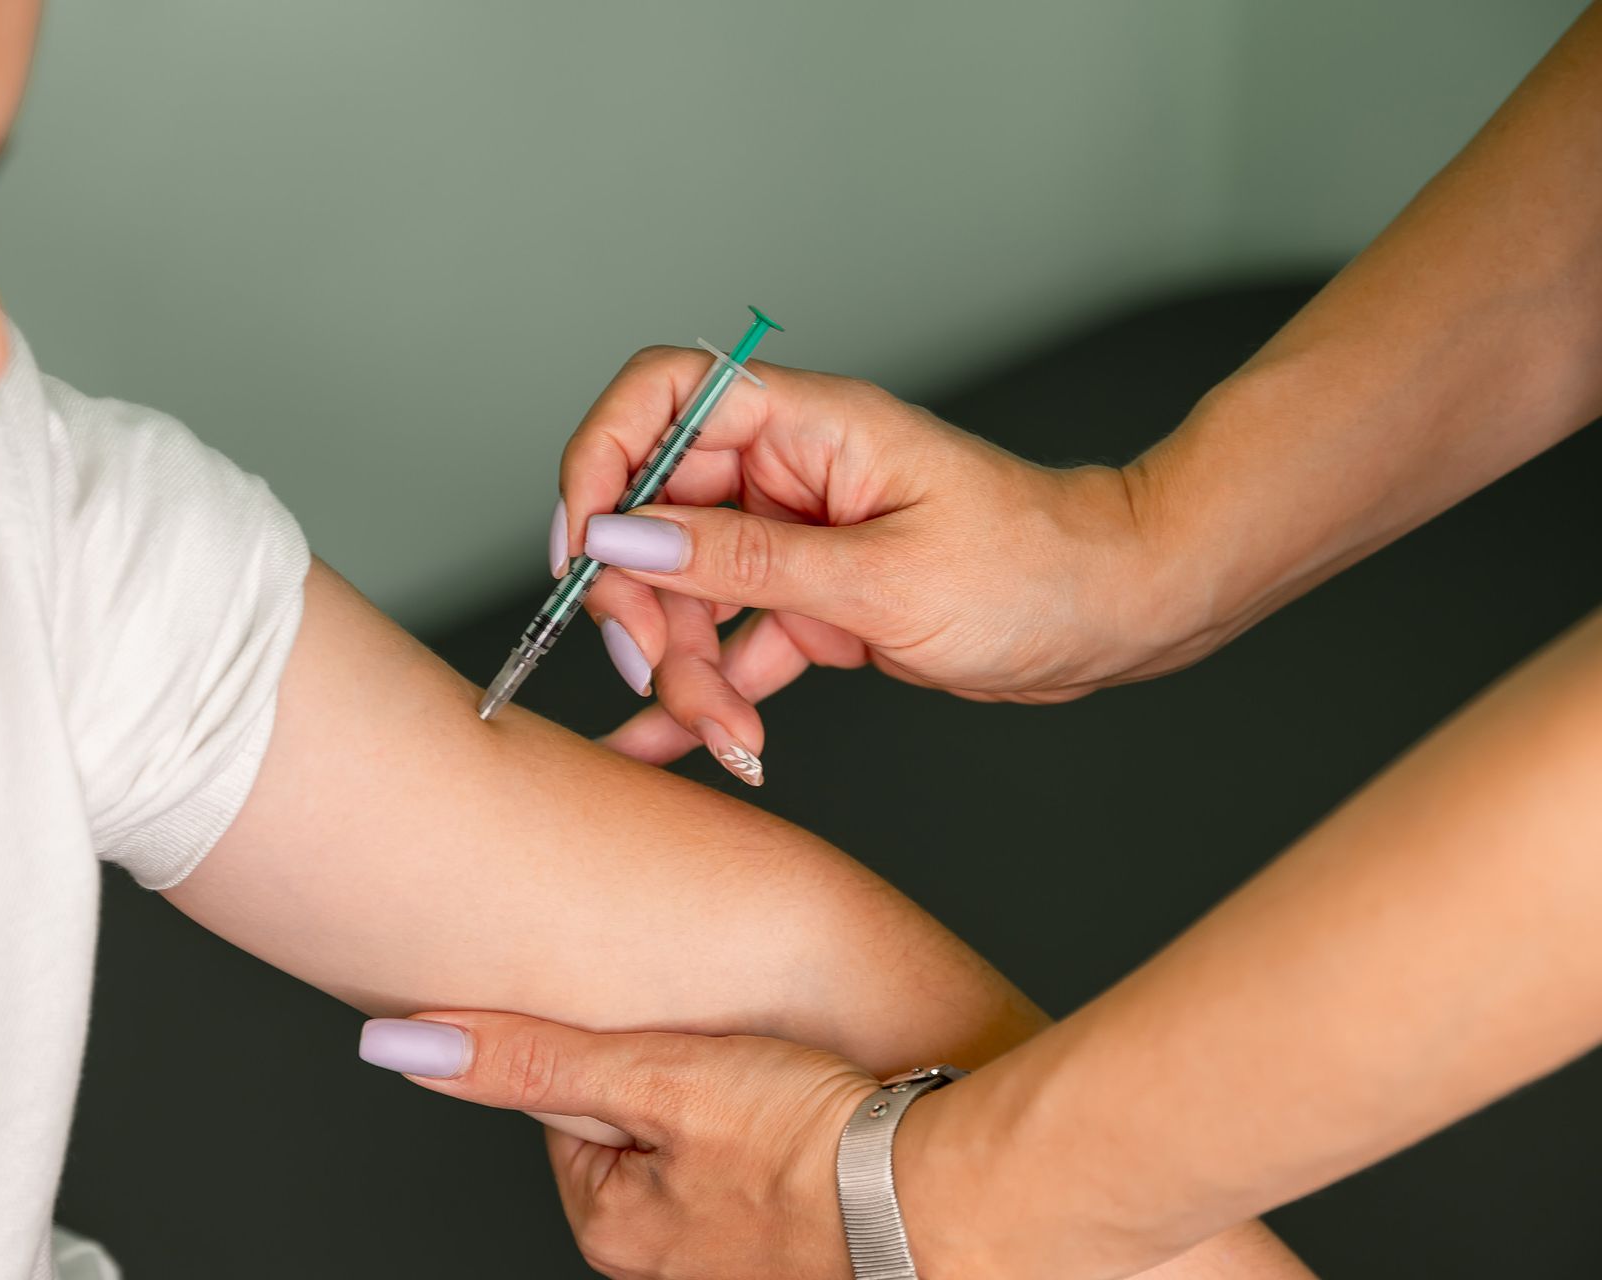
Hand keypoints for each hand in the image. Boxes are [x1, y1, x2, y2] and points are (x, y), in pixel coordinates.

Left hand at [358, 1012, 878, 1279]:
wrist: (947, 1199)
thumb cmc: (808, 1142)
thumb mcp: (653, 1077)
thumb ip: (530, 1060)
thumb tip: (397, 1046)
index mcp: (615, 1229)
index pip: (574, 1110)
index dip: (619, 1054)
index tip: (667, 1036)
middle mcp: (670, 1266)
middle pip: (647, 1136)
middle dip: (684, 1087)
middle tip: (738, 1058)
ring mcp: (742, 1268)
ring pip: (716, 1156)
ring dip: (746, 1114)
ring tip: (791, 1088)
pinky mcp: (808, 1256)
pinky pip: (777, 1179)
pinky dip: (796, 1143)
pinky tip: (828, 1117)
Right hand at [553, 347, 1184, 776]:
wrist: (1117, 616)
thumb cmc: (1034, 571)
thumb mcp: (881, 577)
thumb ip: (743, 560)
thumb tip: (621, 535)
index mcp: (808, 426)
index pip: (662, 396)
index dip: (602, 459)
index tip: (584, 548)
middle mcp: (790, 472)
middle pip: (657, 513)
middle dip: (640, 600)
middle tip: (652, 669)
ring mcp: (798, 539)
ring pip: (688, 592)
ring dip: (683, 668)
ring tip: (722, 736)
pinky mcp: (813, 602)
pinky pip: (732, 644)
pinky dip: (708, 694)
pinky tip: (676, 747)